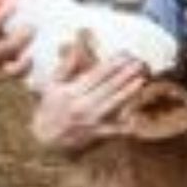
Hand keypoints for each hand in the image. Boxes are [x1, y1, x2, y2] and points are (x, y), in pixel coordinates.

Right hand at [29, 56, 145, 151]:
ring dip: (128, 92)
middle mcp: (82, 106)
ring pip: (113, 104)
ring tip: (141, 79)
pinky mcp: (97, 134)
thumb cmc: (50, 108)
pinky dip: (125, 124)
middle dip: (124, 74)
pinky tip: (138, 115)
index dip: (111, 64)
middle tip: (138, 63)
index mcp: (71, 92)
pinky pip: (114, 129)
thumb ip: (65, 66)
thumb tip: (74, 47)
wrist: (45, 139)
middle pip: (108, 88)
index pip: (95, 75)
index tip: (125, 55)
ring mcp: (90, 121)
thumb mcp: (51, 85)